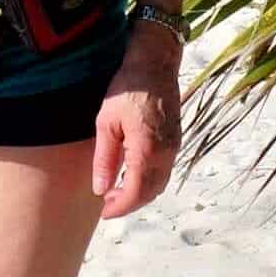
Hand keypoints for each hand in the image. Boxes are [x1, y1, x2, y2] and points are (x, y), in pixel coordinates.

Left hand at [90, 24, 182, 217]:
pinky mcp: (175, 140)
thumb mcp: (106, 123)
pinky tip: (130, 175)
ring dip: (140, 193)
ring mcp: (174, 147)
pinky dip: (148, 180)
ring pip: (160, 183)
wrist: (154, 64)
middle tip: (106, 205)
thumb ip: (105, 159)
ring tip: (115, 192)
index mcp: (148, 150)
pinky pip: (164, 170)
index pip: (137, 192)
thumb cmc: (127, 89)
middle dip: (129, 203)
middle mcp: (166, 152)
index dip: (120, 207)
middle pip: (151, 192)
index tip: (104, 212)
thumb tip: (100, 189)